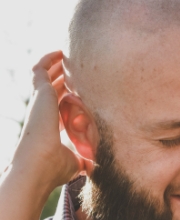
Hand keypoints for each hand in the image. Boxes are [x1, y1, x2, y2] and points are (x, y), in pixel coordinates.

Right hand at [12, 51, 87, 190]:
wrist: (40, 166)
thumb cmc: (56, 169)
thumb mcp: (77, 161)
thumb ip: (86, 157)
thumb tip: (100, 164)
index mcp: (52, 127)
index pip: (61, 108)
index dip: (70, 98)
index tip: (84, 93)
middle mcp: (45, 113)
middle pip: (55, 90)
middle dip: (66, 79)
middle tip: (80, 68)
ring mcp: (40, 102)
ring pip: (47, 76)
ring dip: (58, 65)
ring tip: (70, 54)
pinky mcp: (39, 93)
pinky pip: (40, 68)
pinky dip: (48, 59)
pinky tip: (60, 51)